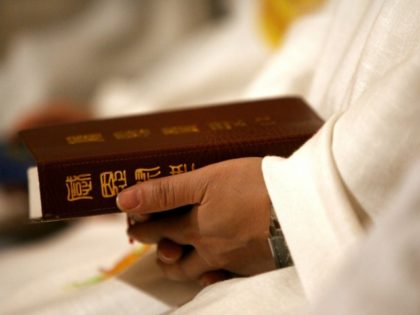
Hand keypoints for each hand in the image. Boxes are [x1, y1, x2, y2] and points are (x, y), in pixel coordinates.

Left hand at [117, 157, 274, 281]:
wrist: (301, 207)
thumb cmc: (254, 186)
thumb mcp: (206, 179)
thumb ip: (166, 191)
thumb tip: (124, 199)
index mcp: (194, 227)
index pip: (156, 230)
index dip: (140, 226)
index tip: (134, 222)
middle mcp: (208, 249)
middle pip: (172, 257)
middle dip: (157, 248)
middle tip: (153, 239)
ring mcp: (230, 262)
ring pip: (194, 272)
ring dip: (179, 265)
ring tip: (175, 254)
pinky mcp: (251, 267)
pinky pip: (223, 281)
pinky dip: (210, 278)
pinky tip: (208, 271)